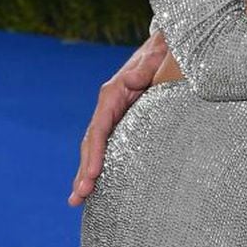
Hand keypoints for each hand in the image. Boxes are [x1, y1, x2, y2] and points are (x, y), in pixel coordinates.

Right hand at [69, 31, 169, 204]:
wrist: (167, 46)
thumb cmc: (164, 51)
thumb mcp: (157, 56)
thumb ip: (145, 68)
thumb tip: (130, 80)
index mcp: (115, 93)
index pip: (100, 127)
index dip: (95, 152)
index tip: (93, 174)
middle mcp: (110, 106)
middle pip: (93, 141)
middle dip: (85, 169)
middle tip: (79, 197)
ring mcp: (115, 115)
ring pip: (97, 147)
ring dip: (87, 172)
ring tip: (78, 200)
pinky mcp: (123, 121)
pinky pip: (108, 146)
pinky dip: (99, 165)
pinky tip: (95, 186)